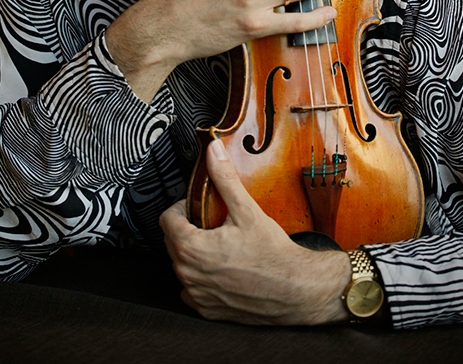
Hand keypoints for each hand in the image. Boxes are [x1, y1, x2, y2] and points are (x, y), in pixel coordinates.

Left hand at [160, 138, 349, 324]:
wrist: (296, 290)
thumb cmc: (272, 254)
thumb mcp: (246, 209)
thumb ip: (224, 178)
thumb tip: (213, 151)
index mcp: (191, 248)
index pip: (166, 220)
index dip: (181, 208)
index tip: (197, 206)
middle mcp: (188, 274)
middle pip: (172, 242)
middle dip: (187, 229)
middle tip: (211, 222)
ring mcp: (198, 295)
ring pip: (182, 266)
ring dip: (194, 254)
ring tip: (219, 244)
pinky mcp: (209, 311)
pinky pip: (193, 290)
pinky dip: (202, 279)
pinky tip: (222, 269)